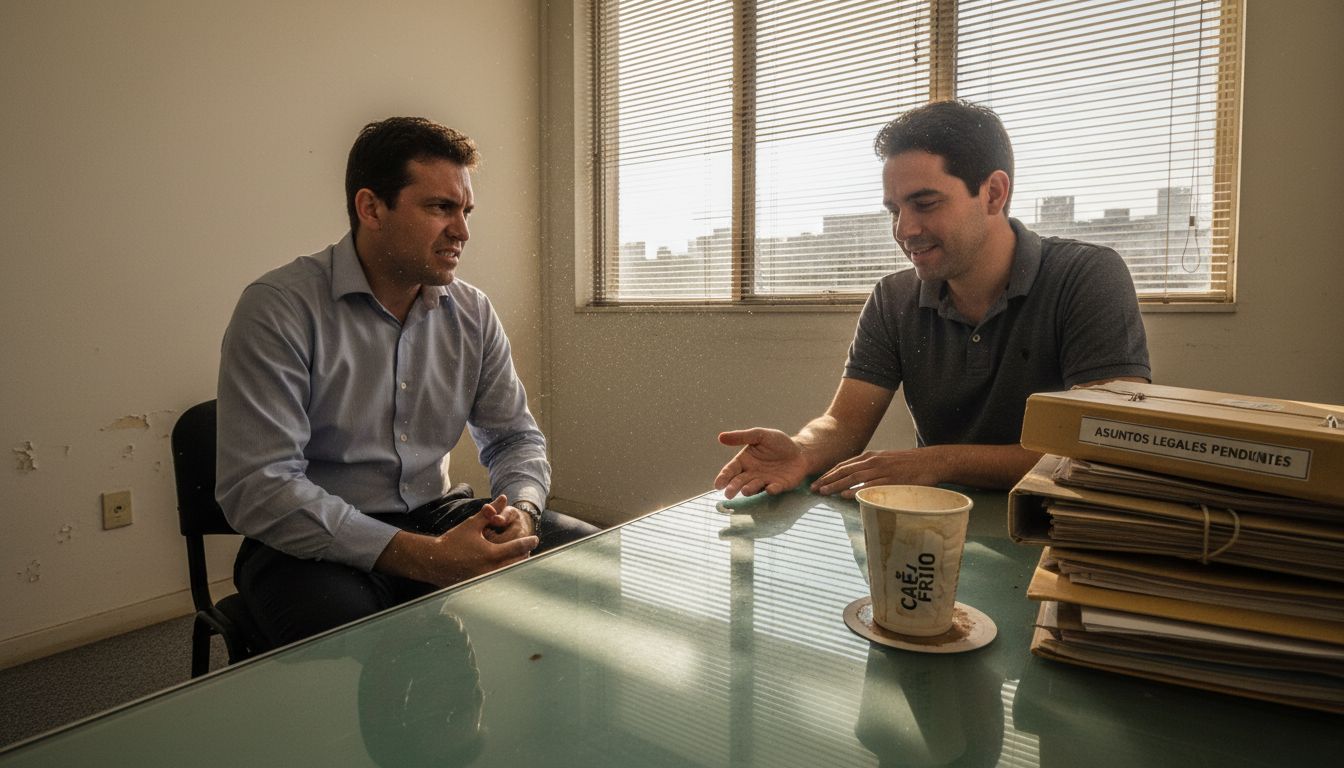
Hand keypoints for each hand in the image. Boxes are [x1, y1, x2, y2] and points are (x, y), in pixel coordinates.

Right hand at [376, 495, 538, 587]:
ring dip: (516, 567)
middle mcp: (489, 569)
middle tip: (529, 550)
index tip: (535, 539)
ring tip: (521, 560)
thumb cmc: (452, 540)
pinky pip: (498, 582)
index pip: (517, 548)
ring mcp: (484, 580)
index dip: (528, 542)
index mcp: (490, 553)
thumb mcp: (472, 524)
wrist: (432, 561)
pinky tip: (507, 572)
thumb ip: (490, 512)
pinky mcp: (479, 587)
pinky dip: (504, 577)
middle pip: (517, 564)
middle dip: (524, 557)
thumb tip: (503, 498)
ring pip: (509, 575)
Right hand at [714, 428, 809, 498]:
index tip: (718, 485)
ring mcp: (765, 481)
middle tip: (728, 493)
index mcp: (744, 461)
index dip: (723, 477)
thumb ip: (741, 436)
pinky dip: (772, 489)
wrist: (800, 451)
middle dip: (733, 488)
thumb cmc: (777, 442)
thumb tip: (720, 437)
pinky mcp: (779, 486)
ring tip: (745, 490)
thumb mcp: (759, 435)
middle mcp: (752, 474)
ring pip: (754, 487)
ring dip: (749, 489)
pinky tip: (769, 488)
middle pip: (739, 482)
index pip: (730, 470)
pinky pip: (774, 489)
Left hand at [811, 448, 941, 497]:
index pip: (844, 465)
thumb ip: (870, 469)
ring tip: (823, 492)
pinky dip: (856, 490)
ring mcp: (882, 471)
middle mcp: (873, 461)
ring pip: (854, 478)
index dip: (829, 473)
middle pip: (844, 471)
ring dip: (836, 485)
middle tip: (813, 489)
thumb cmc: (907, 464)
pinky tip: (845, 495)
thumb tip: (855, 480)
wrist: (929, 462)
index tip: (817, 481)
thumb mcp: (885, 461)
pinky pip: (870, 486)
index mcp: (870, 457)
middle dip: (827, 479)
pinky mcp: (891, 480)